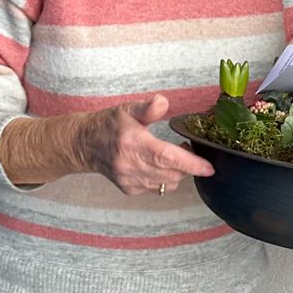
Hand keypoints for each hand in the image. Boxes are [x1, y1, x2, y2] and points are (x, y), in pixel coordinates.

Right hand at [79, 94, 214, 195]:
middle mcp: (131, 165)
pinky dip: (165, 178)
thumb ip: (148, 107)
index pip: (166, 157)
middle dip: (187, 164)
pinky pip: (158, 188)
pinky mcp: (130, 190)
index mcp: (133, 143)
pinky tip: (158, 165)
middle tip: (185, 148)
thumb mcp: (128, 109)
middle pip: (172, 173)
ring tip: (170, 156)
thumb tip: (163, 102)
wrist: (85, 145)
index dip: (191, 163)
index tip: (208, 167)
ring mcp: (130, 181)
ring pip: (167, 183)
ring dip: (177, 172)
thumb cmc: (109, 125)